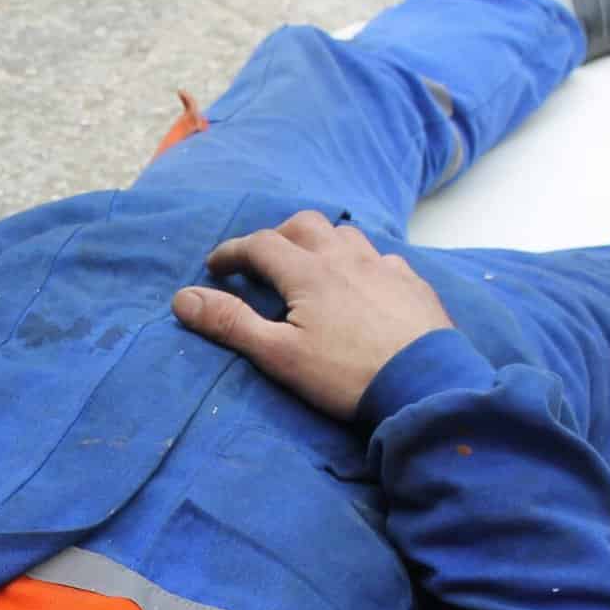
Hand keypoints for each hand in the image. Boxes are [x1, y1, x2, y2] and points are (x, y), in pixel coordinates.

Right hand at [172, 210, 455, 420]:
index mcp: (308, 272)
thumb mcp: (278, 355)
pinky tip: (360, 284)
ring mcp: (383, 267)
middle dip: (276, 236)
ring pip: (345, 234)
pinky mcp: (411, 284)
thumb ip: (231, 323)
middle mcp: (345, 257)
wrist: (427, 384)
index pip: (259, 245)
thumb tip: (182, 298)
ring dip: (319, 243)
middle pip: (304, 225)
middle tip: (261, 262)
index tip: (214, 267)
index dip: (231, 252)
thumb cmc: (346, 375)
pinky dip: (358, 262)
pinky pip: (380, 257)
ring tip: (310, 267)